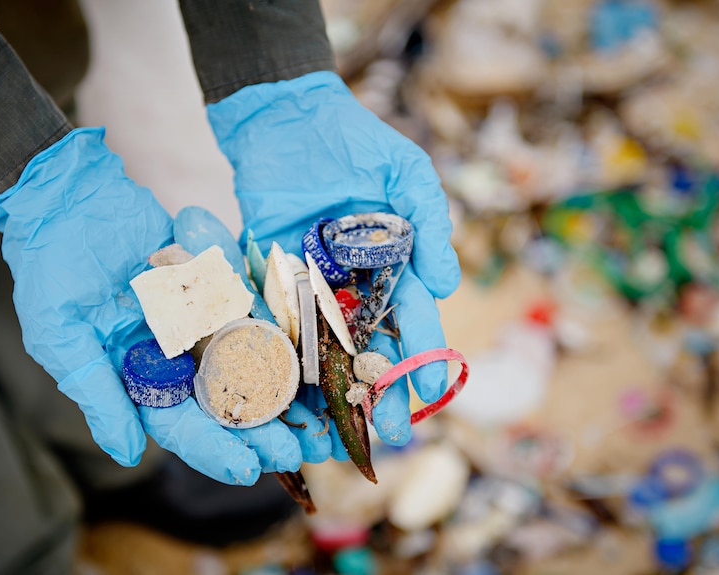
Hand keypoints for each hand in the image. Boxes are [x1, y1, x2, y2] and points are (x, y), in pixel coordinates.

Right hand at [0, 128, 301, 483]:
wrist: (72, 196)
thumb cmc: (54, 266)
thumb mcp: (61, 334)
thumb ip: (96, 392)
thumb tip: (126, 453)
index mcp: (136, 376)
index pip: (178, 423)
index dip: (212, 448)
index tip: (249, 470)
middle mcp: (172, 356)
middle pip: (224, 403)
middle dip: (262, 430)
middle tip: (302, 453)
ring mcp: (198, 322)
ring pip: (249, 367)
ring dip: (284, 395)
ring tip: (320, 423)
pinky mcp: (218, 288)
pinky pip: (255, 316)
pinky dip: (283, 339)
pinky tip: (313, 361)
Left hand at [207, 71, 460, 445]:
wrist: (284, 119)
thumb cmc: (352, 140)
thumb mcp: (405, 172)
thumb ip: (430, 222)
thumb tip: (447, 284)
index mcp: (394, 264)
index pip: (414, 319)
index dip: (424, 356)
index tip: (432, 391)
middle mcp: (355, 283)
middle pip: (373, 345)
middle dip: (385, 388)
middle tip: (394, 433)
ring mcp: (312, 285)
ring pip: (328, 346)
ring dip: (338, 389)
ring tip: (345, 431)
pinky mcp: (271, 279)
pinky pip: (279, 323)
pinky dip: (285, 357)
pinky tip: (290, 394)